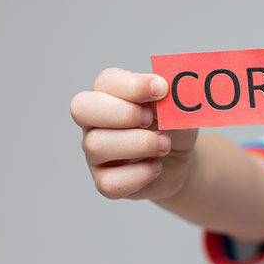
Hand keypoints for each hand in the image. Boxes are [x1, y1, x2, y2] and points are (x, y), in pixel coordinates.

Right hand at [70, 68, 198, 199]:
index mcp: (110, 93)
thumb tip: (166, 89)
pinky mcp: (104, 181)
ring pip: (95, 145)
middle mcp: (95, 121)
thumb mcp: (178, 107)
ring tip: (164, 144)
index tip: (162, 89)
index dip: (133, 85)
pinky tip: (155, 166)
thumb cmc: (173, 125)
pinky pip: (109, 182)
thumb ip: (171, 97)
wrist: (181, 158)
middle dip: (123, 113)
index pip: (106, 81)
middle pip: (82, 108)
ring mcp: (95, 153)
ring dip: (139, 144)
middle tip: (152, 119)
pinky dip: (140, 174)